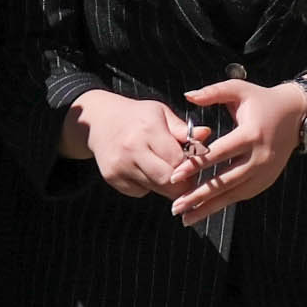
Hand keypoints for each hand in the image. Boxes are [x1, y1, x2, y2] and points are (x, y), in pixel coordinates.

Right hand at [67, 90, 204, 198]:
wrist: (99, 121)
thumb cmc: (138, 116)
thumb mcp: (161, 114)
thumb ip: (183, 129)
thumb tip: (207, 134)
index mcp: (148, 129)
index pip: (178, 160)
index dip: (191, 167)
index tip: (197, 167)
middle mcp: (131, 149)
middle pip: (167, 180)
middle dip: (181, 183)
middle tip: (187, 178)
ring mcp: (119, 165)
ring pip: (155, 188)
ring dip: (166, 185)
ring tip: (165, 169)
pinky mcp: (112, 178)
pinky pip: (140, 192)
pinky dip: (148, 186)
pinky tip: (144, 170)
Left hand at [171, 78, 306, 224]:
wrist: (296, 114)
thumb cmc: (263, 100)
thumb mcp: (240, 89)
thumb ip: (213, 92)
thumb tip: (187, 96)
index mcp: (251, 134)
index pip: (220, 153)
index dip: (197, 165)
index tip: (175, 176)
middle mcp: (260, 156)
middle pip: (225, 180)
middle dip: (199, 195)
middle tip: (176, 206)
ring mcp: (264, 172)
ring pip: (233, 194)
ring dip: (209, 207)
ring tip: (185, 217)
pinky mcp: (266, 181)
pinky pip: (241, 195)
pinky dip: (223, 204)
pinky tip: (204, 211)